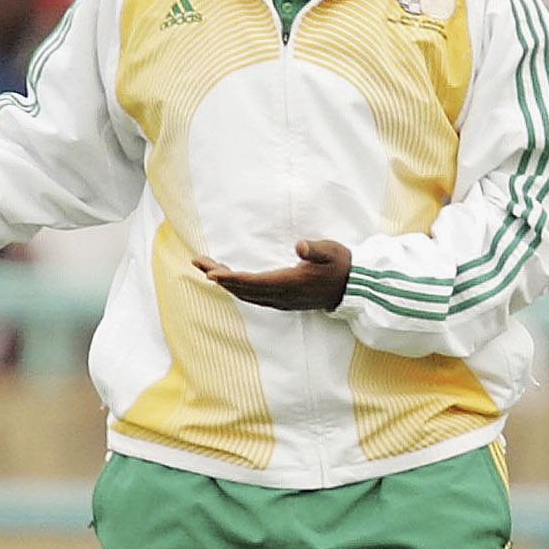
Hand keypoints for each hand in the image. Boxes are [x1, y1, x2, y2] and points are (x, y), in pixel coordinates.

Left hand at [194, 239, 350, 311]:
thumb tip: (300, 246)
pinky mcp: (282, 302)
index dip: (230, 279)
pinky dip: (237, 288)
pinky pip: (253, 297)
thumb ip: (316, 249)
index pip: (253, 282)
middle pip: (243, 289)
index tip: (211, 273)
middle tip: (198, 262)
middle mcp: (282, 296)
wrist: (351, 289)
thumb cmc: (340, 265)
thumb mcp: (332, 251)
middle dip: (219, 277)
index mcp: (290, 283)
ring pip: (246, 294)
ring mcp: (281, 301)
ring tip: (208, 268)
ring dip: (226, 283)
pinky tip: (229, 279)